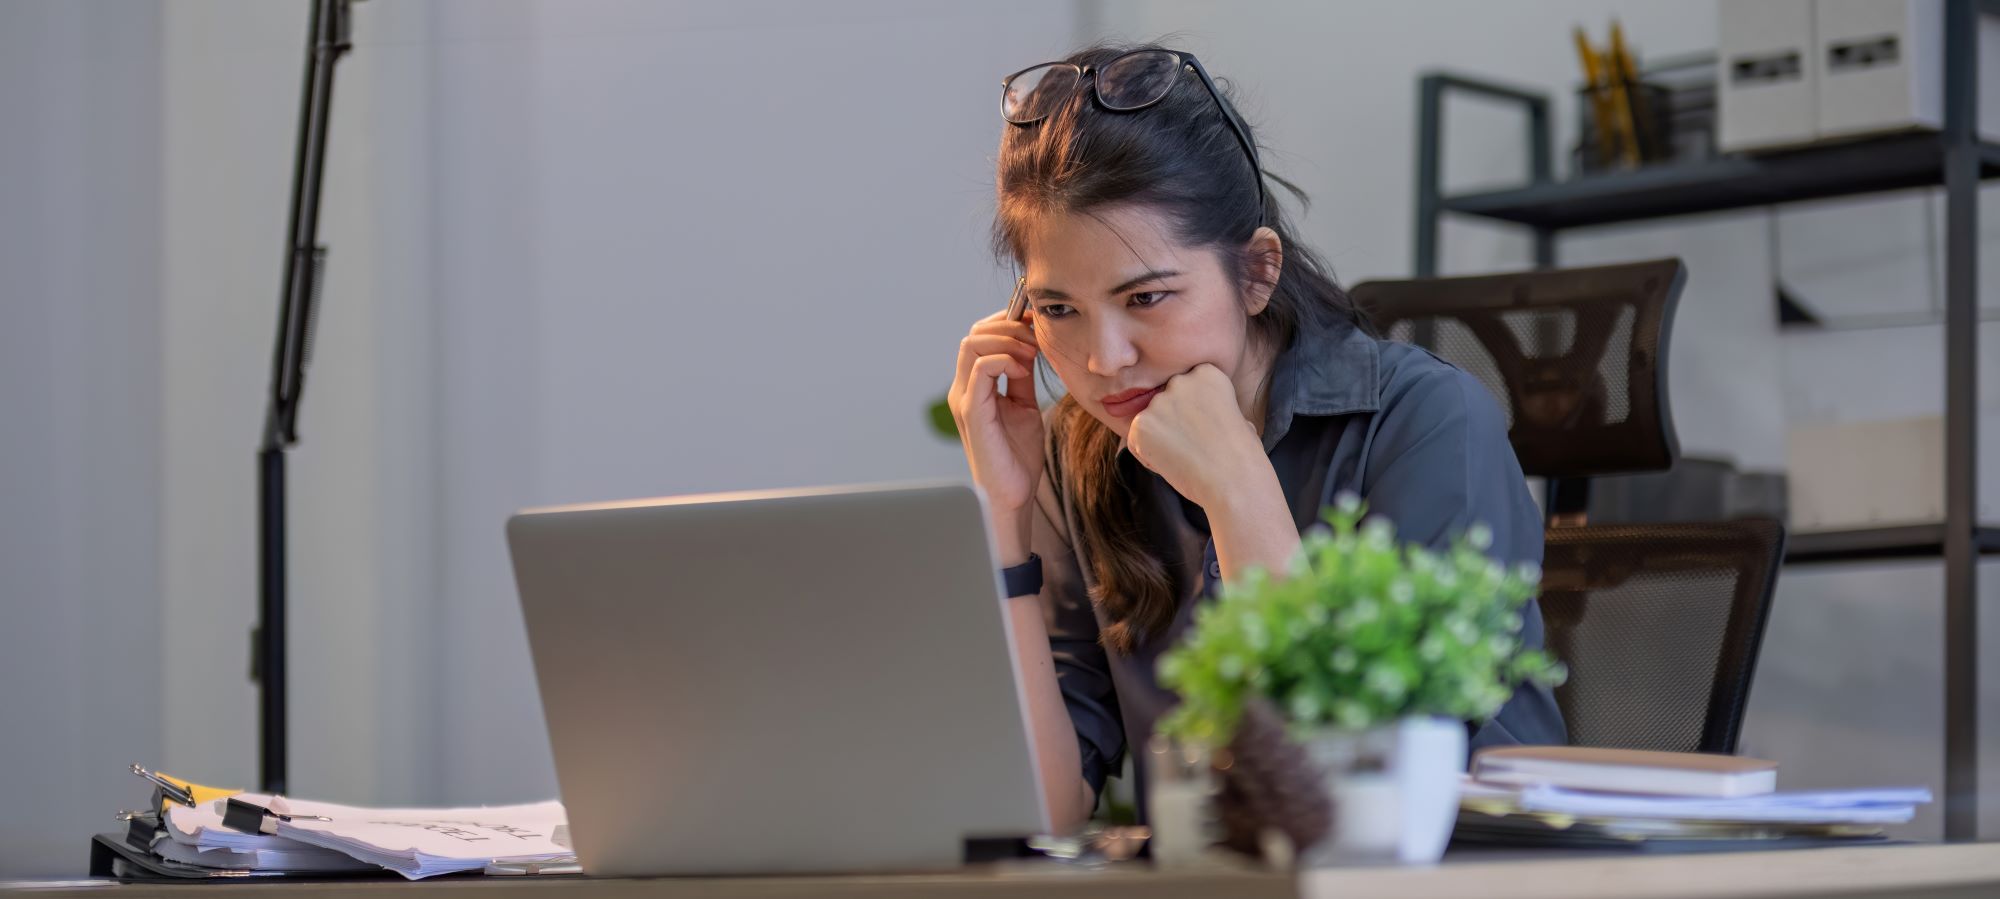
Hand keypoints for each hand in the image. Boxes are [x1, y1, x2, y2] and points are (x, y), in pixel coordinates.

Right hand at [949, 307, 1044, 533]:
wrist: (1013, 495)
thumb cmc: (1017, 457)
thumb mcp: (1025, 406)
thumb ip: (1021, 377)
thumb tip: (1031, 346)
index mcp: (974, 387)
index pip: (979, 337)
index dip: (1006, 323)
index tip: (1035, 324)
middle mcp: (963, 389)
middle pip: (973, 334)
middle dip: (1009, 327)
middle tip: (1036, 337)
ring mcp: (965, 399)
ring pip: (972, 344)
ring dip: (1008, 341)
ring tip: (1032, 354)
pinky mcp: (972, 412)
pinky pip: (980, 368)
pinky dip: (1005, 360)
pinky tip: (1024, 372)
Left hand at [1126, 363, 1264, 508]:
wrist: (1234, 481)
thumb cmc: (1242, 456)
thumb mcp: (1237, 417)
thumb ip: (1214, 408)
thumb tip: (1205, 416)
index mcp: (1207, 373)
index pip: (1187, 388)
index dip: (1194, 412)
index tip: (1207, 430)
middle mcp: (1181, 381)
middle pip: (1167, 401)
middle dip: (1173, 420)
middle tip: (1191, 445)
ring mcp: (1159, 402)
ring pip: (1150, 420)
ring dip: (1160, 438)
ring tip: (1184, 456)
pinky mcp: (1141, 423)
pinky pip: (1136, 439)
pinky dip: (1147, 454)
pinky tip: (1171, 463)